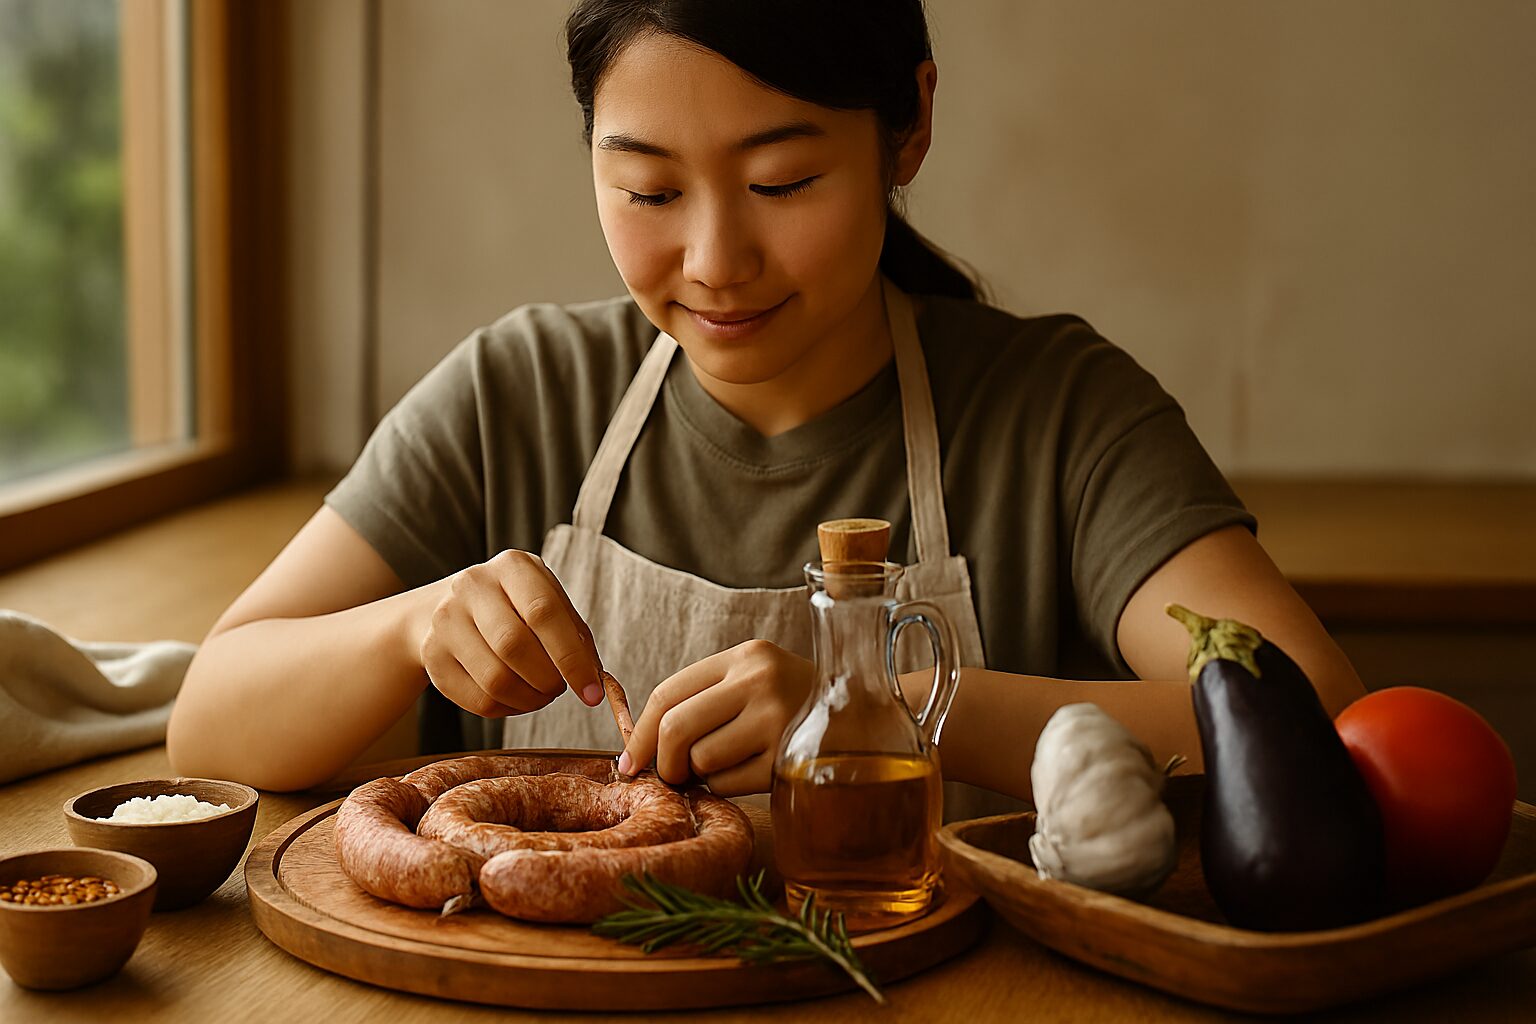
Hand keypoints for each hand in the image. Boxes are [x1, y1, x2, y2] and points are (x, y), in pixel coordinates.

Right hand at [415, 550, 603, 717]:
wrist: (440, 609)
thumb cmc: (511, 608)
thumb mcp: (545, 602)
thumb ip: (574, 635)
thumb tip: (596, 680)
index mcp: (512, 567)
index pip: (544, 612)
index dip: (572, 658)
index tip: (591, 692)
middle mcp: (472, 586)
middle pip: (515, 646)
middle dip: (548, 680)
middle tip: (559, 689)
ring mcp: (446, 621)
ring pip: (495, 679)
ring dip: (529, 699)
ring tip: (540, 695)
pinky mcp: (433, 657)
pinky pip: (478, 700)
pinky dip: (507, 709)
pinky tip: (516, 698)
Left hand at [617, 639, 813, 795]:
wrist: (870, 722)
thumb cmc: (796, 706)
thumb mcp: (756, 682)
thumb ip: (704, 701)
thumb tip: (640, 750)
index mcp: (747, 657)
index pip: (668, 692)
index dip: (640, 731)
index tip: (630, 760)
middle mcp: (762, 681)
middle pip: (676, 728)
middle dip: (664, 762)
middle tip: (672, 775)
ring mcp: (778, 720)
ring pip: (702, 761)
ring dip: (702, 776)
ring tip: (727, 766)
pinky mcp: (789, 760)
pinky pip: (729, 784)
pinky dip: (727, 788)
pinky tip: (751, 774)